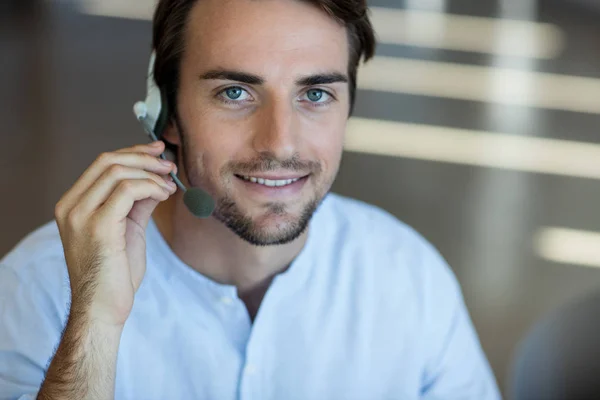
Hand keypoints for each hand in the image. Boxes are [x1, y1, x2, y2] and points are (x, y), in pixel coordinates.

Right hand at [54, 141, 176, 326]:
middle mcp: (71, 207)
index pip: (101, 164)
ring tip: (170, 184)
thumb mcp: (128, 229)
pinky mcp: (98, 226)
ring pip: (118, 172)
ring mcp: (81, 215)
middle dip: (144, 157)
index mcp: (72, 205)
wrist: (103, 308)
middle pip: (108, 161)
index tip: (157, 151)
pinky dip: (151, 186)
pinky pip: (128, 190)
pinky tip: (165, 195)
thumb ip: (138, 203)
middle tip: (169, 164)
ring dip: (151, 173)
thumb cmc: (115, 273)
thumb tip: (157, 180)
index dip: (133, 152)